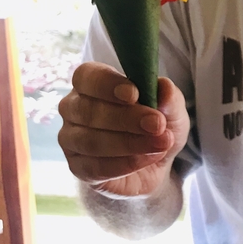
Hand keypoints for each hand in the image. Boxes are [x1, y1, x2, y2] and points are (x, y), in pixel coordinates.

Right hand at [58, 62, 190, 198]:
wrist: (154, 165)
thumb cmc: (155, 126)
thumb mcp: (171, 110)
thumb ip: (169, 97)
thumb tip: (165, 87)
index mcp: (92, 82)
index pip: (87, 76)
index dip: (108, 84)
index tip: (134, 94)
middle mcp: (74, 108)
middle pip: (88, 110)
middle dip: (127, 118)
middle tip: (157, 124)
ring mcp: (70, 139)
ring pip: (91, 141)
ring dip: (129, 143)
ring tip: (160, 144)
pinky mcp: (77, 167)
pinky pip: (96, 167)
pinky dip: (126, 163)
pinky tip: (148, 158)